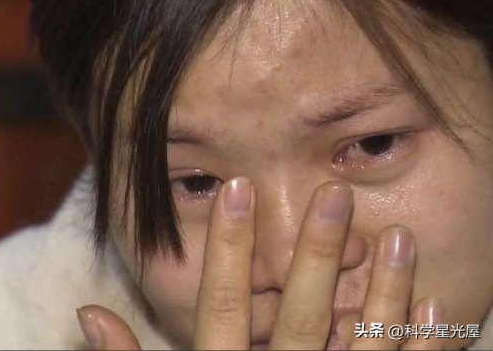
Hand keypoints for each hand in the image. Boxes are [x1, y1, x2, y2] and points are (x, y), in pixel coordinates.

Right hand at [77, 179, 445, 349]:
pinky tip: (433, 305)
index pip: (224, 302)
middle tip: (334, 195)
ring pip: (361, 347)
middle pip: (301, 316)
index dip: (229, 245)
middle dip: (317, 252)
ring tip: (397, 237)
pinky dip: (419, 346)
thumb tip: (88, 312)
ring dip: (382, 293)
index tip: (237, 188)